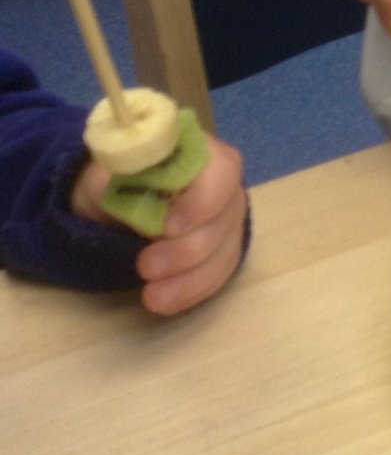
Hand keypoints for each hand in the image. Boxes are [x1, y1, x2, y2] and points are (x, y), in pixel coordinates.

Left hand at [72, 136, 249, 314]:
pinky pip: (221, 272)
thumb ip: (110, 177)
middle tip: (145, 268)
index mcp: (198, 151)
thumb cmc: (109, 181)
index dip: (201, 202)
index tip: (168, 228)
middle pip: (225, 218)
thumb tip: (113, 185)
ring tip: (152, 297)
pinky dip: (194, 290)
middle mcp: (224, 182)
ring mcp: (227, 216)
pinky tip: (167, 302)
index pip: (221, 171)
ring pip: (226, 249)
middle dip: (188, 249)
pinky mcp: (223, 246)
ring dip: (191, 278)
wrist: (113, 200)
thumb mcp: (100, 173)